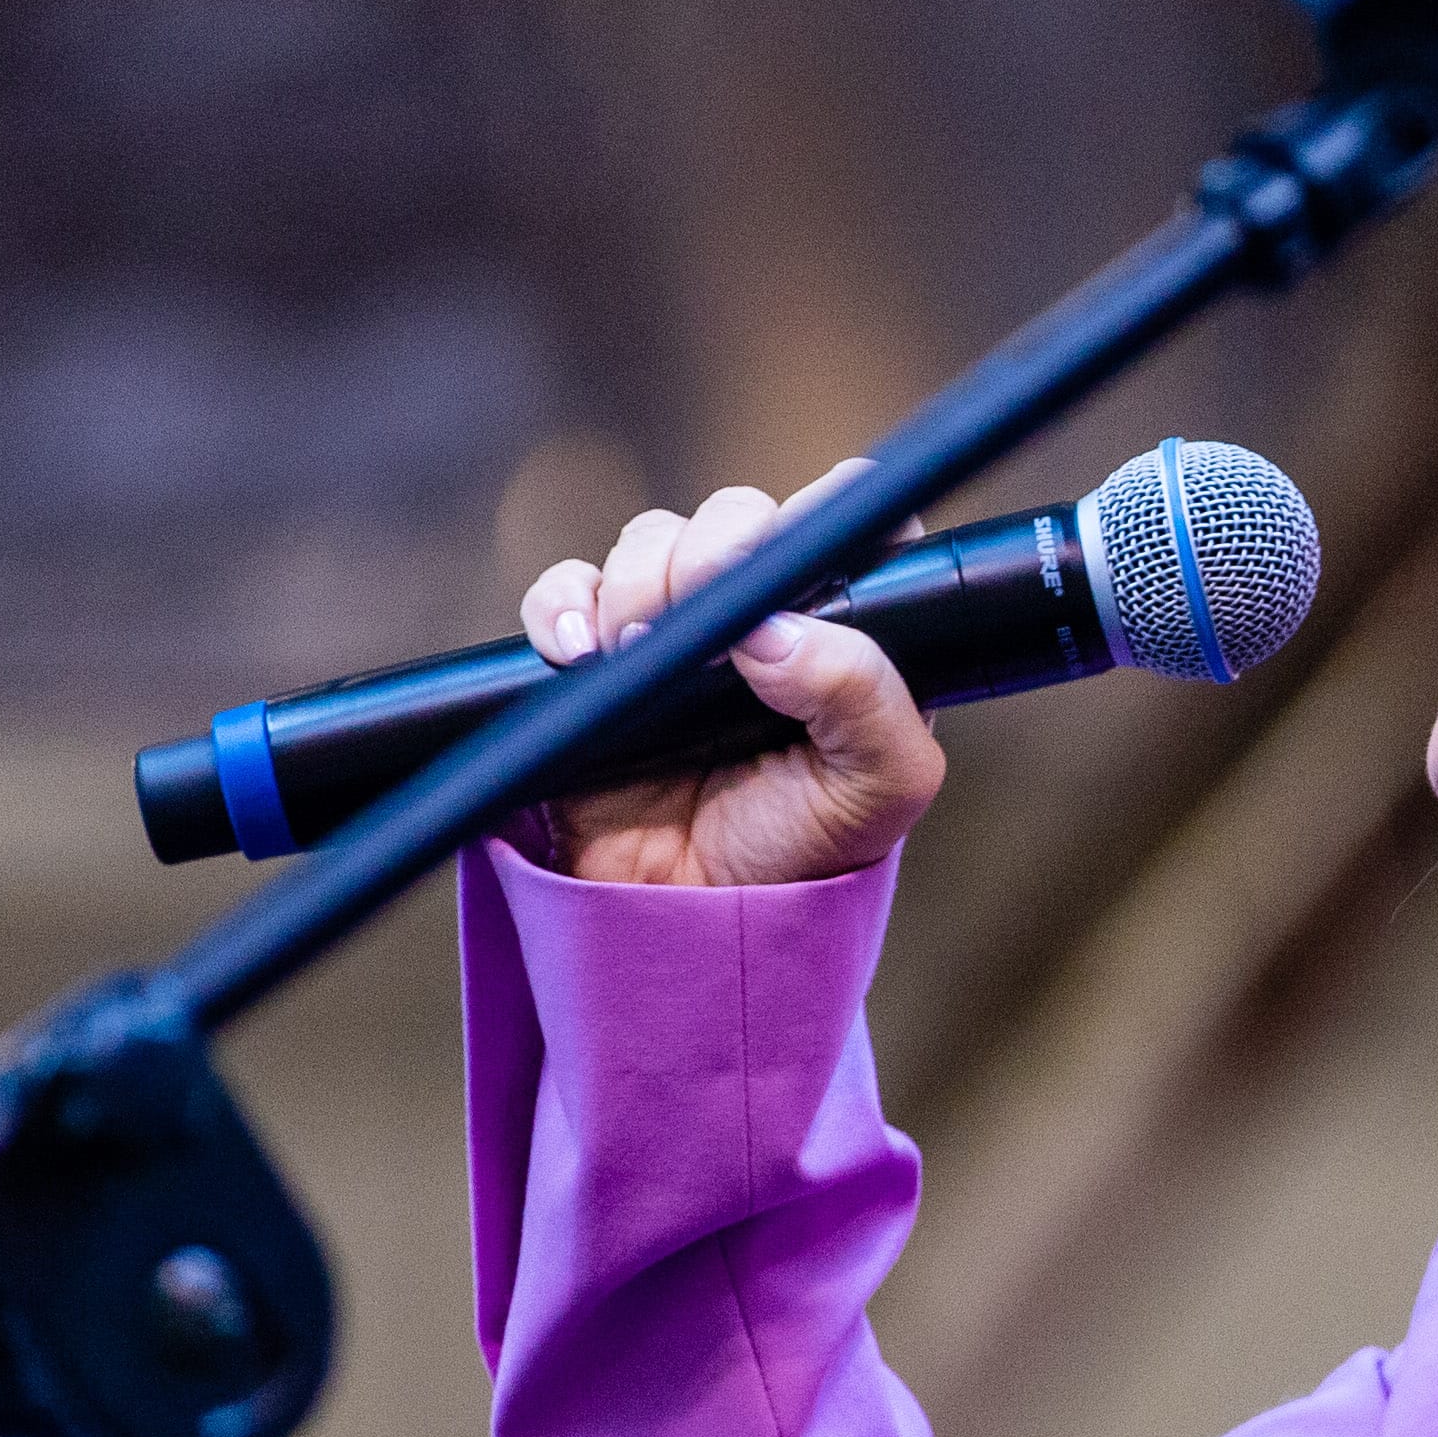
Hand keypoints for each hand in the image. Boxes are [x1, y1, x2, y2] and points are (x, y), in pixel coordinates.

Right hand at [514, 460, 941, 889]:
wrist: (691, 924)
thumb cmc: (803, 853)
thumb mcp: (877, 787)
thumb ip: (862, 698)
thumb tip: (775, 628)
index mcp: (845, 627)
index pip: (847, 525)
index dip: (825, 513)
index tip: (786, 557)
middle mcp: (760, 611)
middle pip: (735, 518)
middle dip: (713, 547)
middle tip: (698, 606)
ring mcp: (674, 629)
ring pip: (649, 541)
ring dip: (637, 580)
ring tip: (635, 651)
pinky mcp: (594, 657)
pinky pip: (565, 591)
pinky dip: (560, 605)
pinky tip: (576, 655)